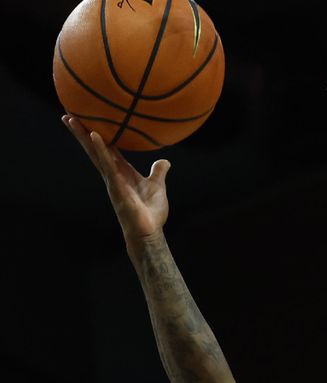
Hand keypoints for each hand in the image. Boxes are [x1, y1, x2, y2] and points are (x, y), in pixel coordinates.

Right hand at [62, 115, 170, 245]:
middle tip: (68, 114)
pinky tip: (95, 135)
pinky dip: (102, 150)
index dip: (97, 135)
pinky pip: (108, 164)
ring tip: (71, 119)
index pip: (107, 149)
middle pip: (95, 148)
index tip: (86, 120)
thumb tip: (164, 161)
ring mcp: (112, 179)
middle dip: (81, 132)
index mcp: (122, 172)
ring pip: (96, 153)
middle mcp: (113, 173)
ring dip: (84, 135)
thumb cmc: (151, 212)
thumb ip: (158, 172)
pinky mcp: (116, 186)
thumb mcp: (157, 186)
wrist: (149, 231)